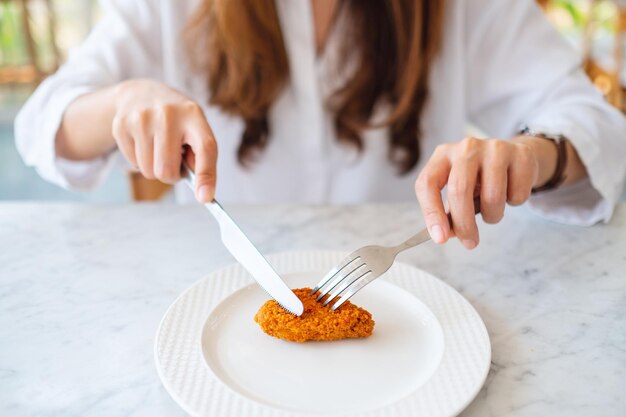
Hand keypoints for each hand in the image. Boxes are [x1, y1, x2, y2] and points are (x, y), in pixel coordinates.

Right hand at [112, 79, 217, 201]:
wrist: (142, 94)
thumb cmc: (177, 121)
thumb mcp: (195, 129)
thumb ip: (201, 158)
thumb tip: (203, 193)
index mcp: (194, 115)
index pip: (205, 149)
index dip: (206, 175)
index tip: (205, 197)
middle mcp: (168, 113)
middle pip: (167, 170)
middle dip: (171, 175)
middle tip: (173, 160)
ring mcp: (141, 118)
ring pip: (148, 171)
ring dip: (154, 168)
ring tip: (158, 148)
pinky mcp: (121, 125)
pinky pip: (132, 163)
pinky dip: (139, 160)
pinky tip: (144, 142)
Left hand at [415, 136, 557, 248]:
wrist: (516, 158)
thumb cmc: (479, 179)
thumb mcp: (458, 191)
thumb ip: (449, 213)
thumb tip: (444, 234)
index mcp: (443, 155)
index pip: (427, 183)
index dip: (432, 213)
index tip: (440, 238)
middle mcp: (466, 148)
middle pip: (459, 190)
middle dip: (464, 224)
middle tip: (469, 243)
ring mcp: (494, 148)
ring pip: (493, 197)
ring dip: (493, 215)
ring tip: (493, 210)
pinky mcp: (521, 155)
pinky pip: (517, 194)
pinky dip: (514, 203)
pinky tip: (511, 191)